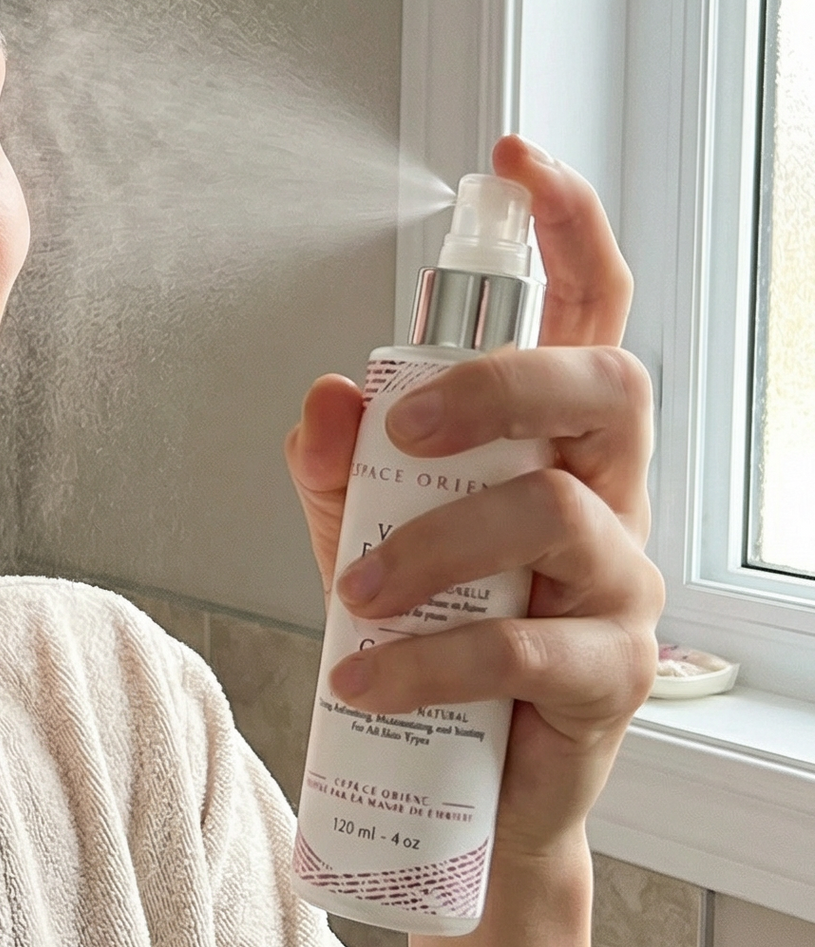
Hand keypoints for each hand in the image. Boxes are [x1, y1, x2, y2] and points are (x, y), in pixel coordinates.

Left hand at [283, 135, 662, 858]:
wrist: (462, 788)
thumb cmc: (425, 640)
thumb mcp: (362, 538)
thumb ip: (339, 466)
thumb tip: (324, 394)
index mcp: (554, 443)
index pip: (589, 315)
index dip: (569, 230)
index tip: (513, 158)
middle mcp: (609, 496)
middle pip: (605, 385)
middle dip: (496, 383)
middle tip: (400, 433)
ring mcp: (621, 585)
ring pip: (551, 509)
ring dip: (430, 544)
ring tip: (354, 599)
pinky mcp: (611, 676)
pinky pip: (521, 646)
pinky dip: (426, 658)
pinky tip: (363, 677)